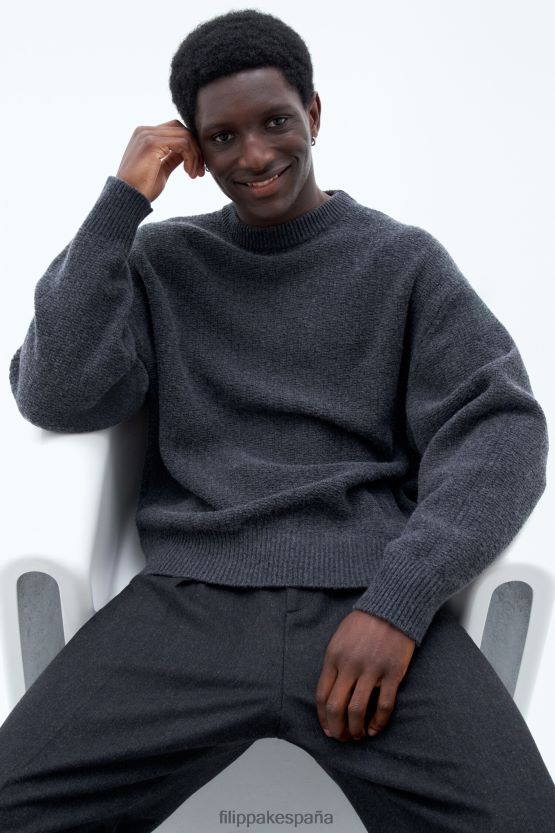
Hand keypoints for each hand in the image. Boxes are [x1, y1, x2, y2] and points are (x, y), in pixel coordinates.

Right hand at [115, 120, 204, 202]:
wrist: (128, 199)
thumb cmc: (142, 188)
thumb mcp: (162, 169)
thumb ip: (172, 157)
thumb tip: (187, 153)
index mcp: (146, 135)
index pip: (175, 130)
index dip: (191, 147)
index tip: (196, 169)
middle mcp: (145, 131)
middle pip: (182, 130)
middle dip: (196, 150)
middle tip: (200, 172)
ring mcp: (148, 135)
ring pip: (185, 136)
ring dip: (195, 156)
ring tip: (194, 174)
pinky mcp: (152, 143)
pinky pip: (182, 143)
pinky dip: (191, 157)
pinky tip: (189, 172)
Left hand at [315, 610, 414, 741]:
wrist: (392, 608)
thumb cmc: (364, 623)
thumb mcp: (340, 639)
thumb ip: (334, 663)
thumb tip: (331, 693)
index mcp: (333, 657)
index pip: (322, 695)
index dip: (323, 717)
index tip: (328, 728)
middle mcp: (349, 665)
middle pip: (336, 707)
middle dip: (337, 728)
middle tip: (341, 738)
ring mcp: (371, 670)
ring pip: (357, 710)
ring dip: (355, 729)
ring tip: (358, 736)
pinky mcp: (392, 673)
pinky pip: (383, 705)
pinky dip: (378, 722)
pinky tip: (375, 728)